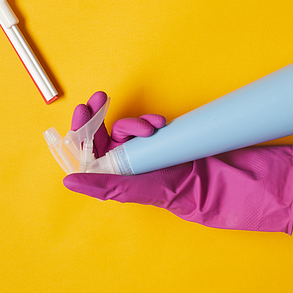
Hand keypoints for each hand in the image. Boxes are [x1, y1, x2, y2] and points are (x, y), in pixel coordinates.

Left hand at [63, 92, 292, 233]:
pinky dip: (149, 122)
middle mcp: (129, 165)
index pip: (91, 155)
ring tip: (152, 128)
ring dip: (134, 123)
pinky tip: (160, 125)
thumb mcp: (144, 189)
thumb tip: (69, 181)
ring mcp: (146, 152)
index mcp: (119, 179)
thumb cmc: (185, 193)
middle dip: (101, 117)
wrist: (223, 180)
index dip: (83, 131)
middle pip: (104, 136)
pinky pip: (147, 126)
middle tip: (99, 99)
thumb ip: (107, 186)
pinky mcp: (162, 140)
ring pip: (126, 129)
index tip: (84, 109)